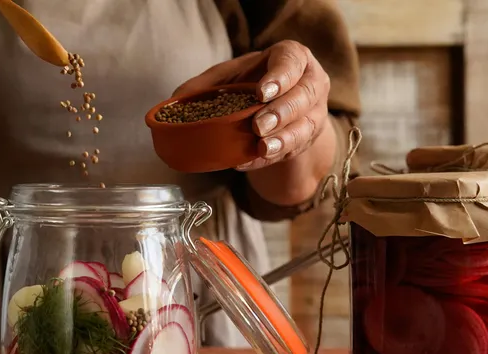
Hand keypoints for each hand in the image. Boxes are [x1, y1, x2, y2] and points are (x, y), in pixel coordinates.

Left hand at [174, 40, 331, 170]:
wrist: (272, 108)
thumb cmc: (248, 85)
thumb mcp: (226, 79)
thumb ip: (202, 86)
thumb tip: (174, 102)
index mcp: (291, 58)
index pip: (292, 61)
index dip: (280, 77)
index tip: (262, 92)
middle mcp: (310, 83)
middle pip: (303, 96)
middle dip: (281, 112)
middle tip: (258, 126)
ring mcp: (313, 112)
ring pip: (304, 127)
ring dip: (282, 140)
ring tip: (261, 147)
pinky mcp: (307, 139)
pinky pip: (292, 151)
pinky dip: (268, 159)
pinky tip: (249, 162)